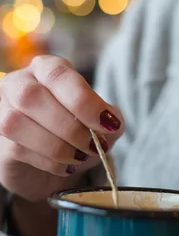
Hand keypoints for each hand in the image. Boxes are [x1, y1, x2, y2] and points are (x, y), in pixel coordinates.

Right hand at [0, 55, 124, 202]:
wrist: (51, 166)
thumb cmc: (75, 134)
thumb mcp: (99, 123)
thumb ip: (109, 118)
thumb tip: (112, 121)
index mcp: (46, 69)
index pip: (58, 74)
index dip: (83, 100)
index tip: (107, 123)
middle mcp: (18, 83)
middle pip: (31, 96)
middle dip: (70, 126)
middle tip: (94, 146)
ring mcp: (2, 111)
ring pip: (17, 123)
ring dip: (57, 145)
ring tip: (79, 156)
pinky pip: (17, 149)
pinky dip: (48, 161)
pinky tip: (65, 166)